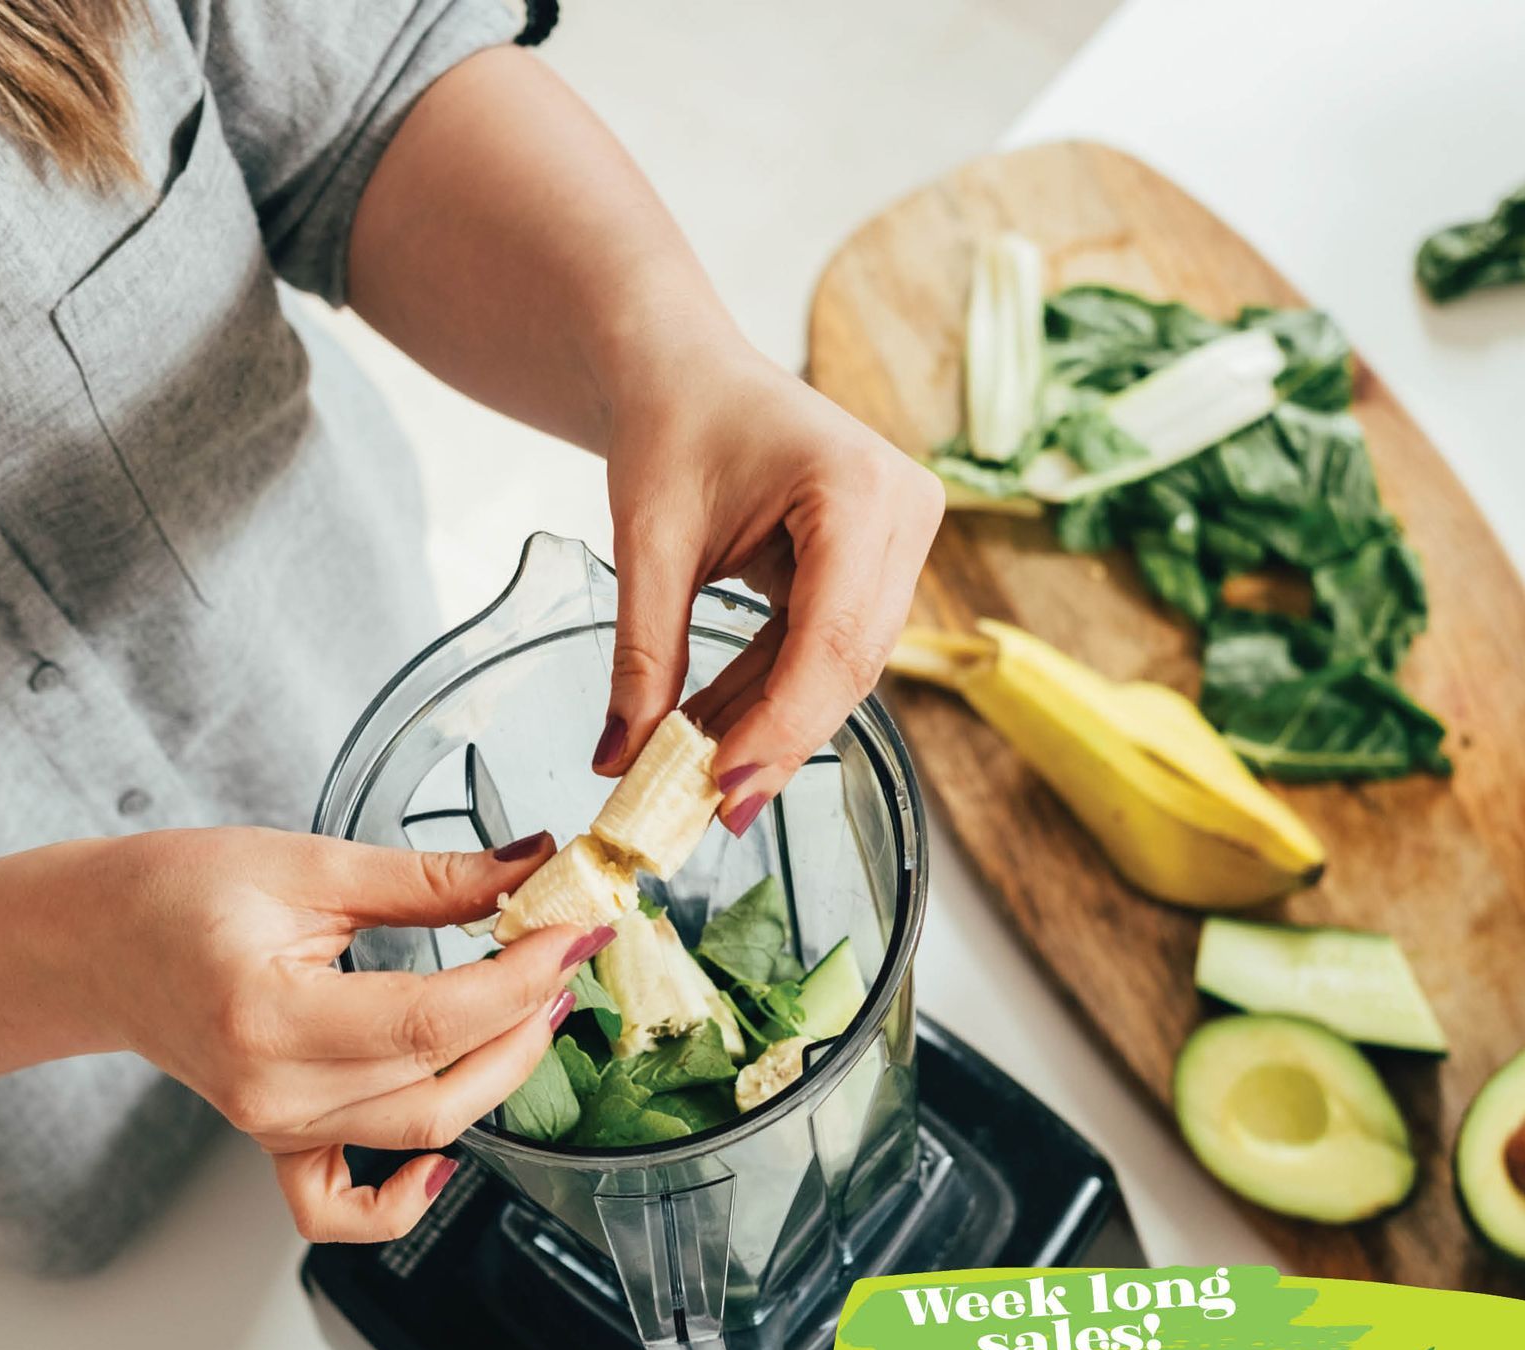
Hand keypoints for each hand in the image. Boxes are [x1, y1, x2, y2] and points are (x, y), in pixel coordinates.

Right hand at [83, 827, 603, 1242]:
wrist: (98, 942)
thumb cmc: (178, 894)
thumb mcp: (308, 864)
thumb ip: (427, 878)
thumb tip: (527, 870)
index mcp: (269, 1012)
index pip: (431, 1018)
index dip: (519, 980)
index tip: (572, 935)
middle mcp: (270, 1088)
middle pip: (437, 1085)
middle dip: (522, 1025)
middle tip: (561, 961)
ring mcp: (272, 1125)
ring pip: (418, 1131)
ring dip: (495, 1078)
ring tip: (531, 1011)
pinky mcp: (275, 1142)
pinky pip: (338, 1210)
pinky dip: (400, 1202)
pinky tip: (442, 1165)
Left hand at [596, 347, 943, 826]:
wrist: (682, 364)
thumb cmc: (670, 419)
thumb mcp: (647, 540)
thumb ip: (642, 655)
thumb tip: (620, 762)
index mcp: (858, 485)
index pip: (831, 638)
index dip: (779, 725)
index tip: (720, 789)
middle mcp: (904, 512)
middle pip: (848, 665)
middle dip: (776, 742)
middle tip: (711, 811)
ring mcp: (903, 539)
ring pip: (844, 669)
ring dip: (771, 727)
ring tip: (701, 780)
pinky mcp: (882, 564)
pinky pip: (830, 651)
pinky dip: (772, 696)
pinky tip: (720, 736)